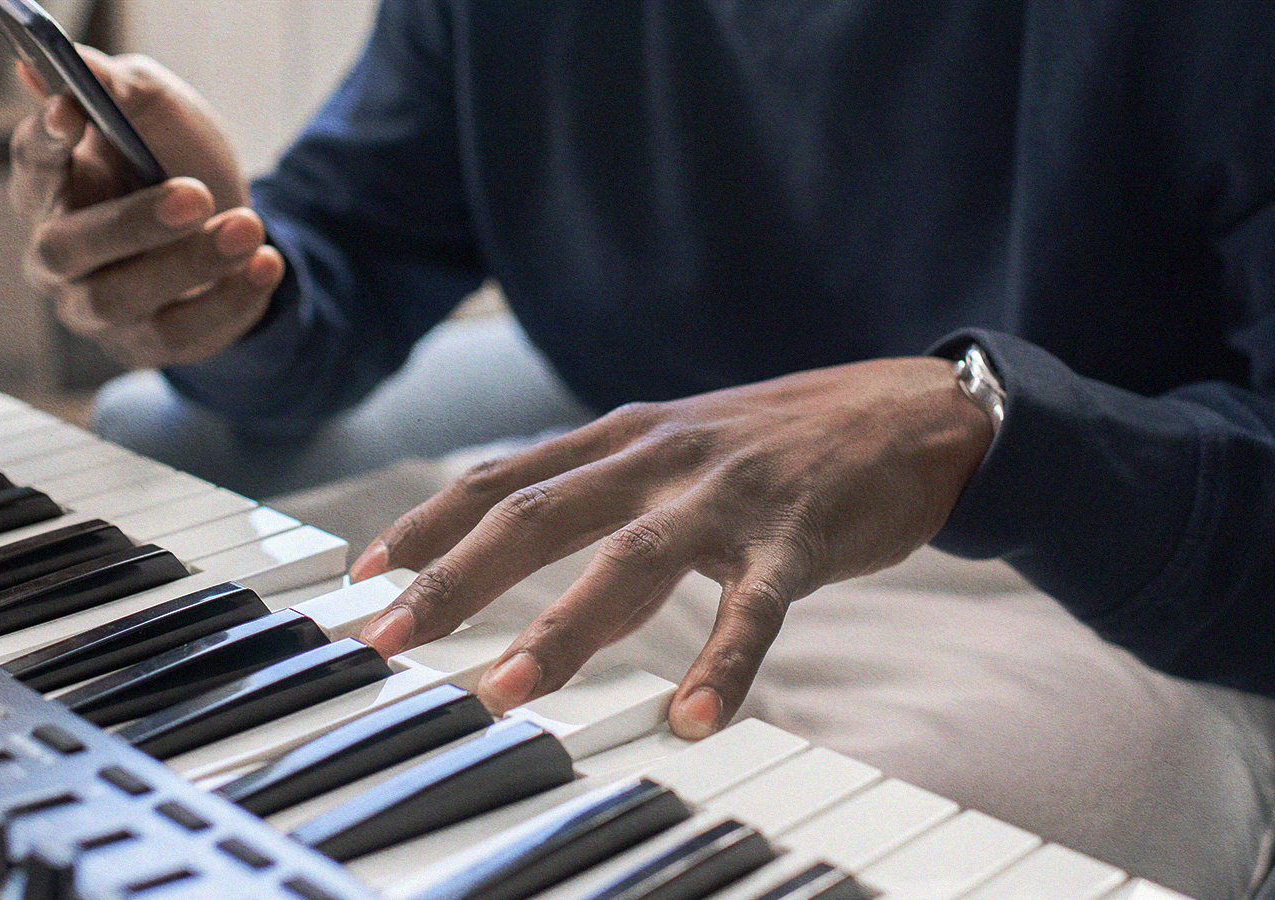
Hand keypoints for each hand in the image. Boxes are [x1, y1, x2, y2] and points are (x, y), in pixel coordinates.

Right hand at [8, 49, 282, 368]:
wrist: (235, 231)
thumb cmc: (178, 164)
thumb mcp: (158, 111)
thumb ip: (119, 86)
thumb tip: (78, 66)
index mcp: (51, 189)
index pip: (31, 165)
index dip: (45, 142)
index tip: (71, 111)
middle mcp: (57, 256)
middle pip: (66, 248)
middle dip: (132, 223)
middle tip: (195, 195)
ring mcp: (95, 309)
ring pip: (123, 298)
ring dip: (192, 262)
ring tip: (248, 226)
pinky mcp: (145, 346)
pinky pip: (179, 335)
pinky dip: (228, 299)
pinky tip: (264, 264)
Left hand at [352, 357, 994, 738]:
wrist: (912, 411)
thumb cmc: (778, 441)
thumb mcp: (676, 447)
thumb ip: (602, 490)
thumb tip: (518, 553)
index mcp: (622, 437)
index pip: (500, 478)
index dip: (426, 525)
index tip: (363, 577)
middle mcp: (660, 456)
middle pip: (537, 514)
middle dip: (453, 579)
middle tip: (385, 640)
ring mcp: (729, 495)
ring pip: (629, 561)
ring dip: (562, 629)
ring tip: (505, 693)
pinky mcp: (799, 536)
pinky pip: (755, 608)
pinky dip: (723, 663)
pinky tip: (694, 719)